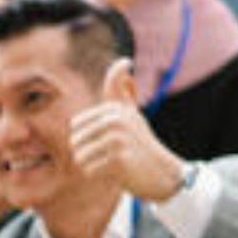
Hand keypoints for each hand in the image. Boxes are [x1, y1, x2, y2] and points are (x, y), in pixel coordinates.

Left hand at [69, 61, 185, 201]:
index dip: (86, 137)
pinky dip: (99, 175)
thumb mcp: (131, 113)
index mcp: (114, 108)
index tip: (110, 140)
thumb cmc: (141, 142)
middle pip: (74, 141)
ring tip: (111, 163)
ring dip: (91, 165)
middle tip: (111, 155)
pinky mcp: (119, 159)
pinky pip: (89, 170)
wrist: (163, 172)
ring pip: (79, 156)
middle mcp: (115, 119)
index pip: (75, 125)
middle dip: (87, 153)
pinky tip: (117, 172)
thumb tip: (124, 62)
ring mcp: (118, 138)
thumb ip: (121, 90)